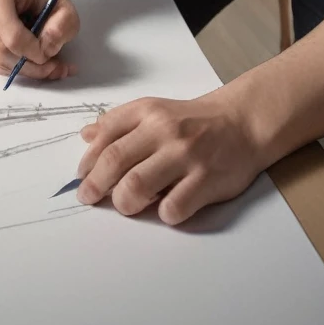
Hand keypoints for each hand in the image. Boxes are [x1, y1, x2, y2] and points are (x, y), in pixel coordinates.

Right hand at [0, 0, 79, 80]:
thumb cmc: (48, 1)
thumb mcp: (66, 8)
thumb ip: (63, 25)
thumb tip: (46, 49)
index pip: (8, 28)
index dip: (29, 47)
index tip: (48, 53)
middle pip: (0, 50)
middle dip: (29, 65)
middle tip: (53, 66)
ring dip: (27, 71)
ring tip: (52, 68)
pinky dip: (19, 73)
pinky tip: (38, 68)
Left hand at [76, 90, 265, 224]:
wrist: (242, 123)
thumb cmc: (193, 122)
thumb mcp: (154, 110)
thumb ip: (120, 123)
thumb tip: (86, 136)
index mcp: (147, 112)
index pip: (105, 134)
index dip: (88, 160)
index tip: (81, 177)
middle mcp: (164, 130)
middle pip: (114, 161)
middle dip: (95, 185)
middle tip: (89, 198)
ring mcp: (185, 156)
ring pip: (137, 186)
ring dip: (124, 202)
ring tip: (127, 205)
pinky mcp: (206, 181)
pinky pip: (172, 208)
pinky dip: (163, 214)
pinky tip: (166, 209)